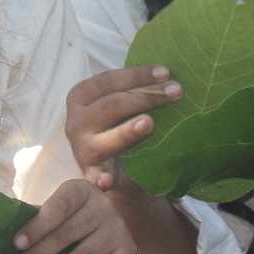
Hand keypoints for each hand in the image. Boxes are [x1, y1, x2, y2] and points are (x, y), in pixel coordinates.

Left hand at [8, 177, 137, 253]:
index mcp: (81, 190)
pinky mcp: (128, 250)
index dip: (36, 226)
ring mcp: (118, 229)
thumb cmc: (74, 213)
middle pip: (67, 234)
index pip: (57, 208)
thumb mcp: (60, 204)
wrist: (116, 215)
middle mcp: (103, 206)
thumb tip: (6, 232)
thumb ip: (40, 216)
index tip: (16, 244)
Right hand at [65, 66, 182, 190]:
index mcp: (81, 96)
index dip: (138, 74)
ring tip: (148, 124)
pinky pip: (96, 177)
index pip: (110, 80)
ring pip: (107, 138)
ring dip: (128, 131)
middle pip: (113, 105)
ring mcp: (83, 149)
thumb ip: (136, 89)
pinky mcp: (92, 174)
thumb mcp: (120, 102)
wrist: (108, 163)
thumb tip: (171, 77)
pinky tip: (108, 181)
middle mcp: (77, 121)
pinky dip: (101, 179)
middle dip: (146, 96)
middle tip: (177, 91)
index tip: (167, 72)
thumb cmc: (117, 122)